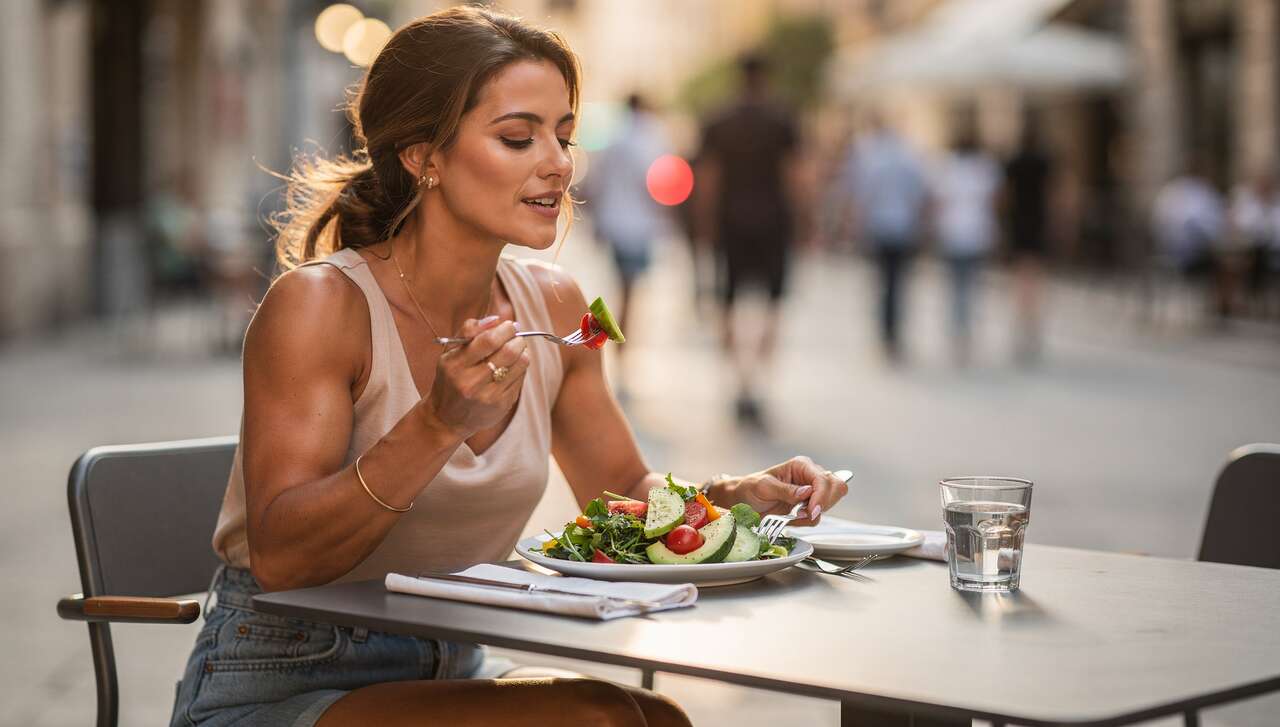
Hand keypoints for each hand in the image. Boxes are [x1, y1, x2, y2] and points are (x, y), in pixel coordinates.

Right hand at [424, 316, 529, 437]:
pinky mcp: (501, 405)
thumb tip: (496, 320)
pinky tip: (513, 366)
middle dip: (517, 339)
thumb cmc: (450, 378)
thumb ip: (469, 331)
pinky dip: (520, 367)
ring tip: (517, 348)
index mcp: (456, 365)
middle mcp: (471, 382)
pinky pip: (520, 378)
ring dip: (523, 351)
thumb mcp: (450, 354)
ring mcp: (488, 396)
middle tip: (516, 336)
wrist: (447, 418)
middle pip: (508, 352)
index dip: (504, 329)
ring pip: (520, 365)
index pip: (488, 341)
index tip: (509, 325)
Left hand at [730, 456, 847, 526]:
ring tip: (794, 515)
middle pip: (837, 488)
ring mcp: (812, 491)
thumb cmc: (750, 488)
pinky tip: (793, 518)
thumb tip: (807, 492)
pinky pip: (819, 515)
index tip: (811, 511)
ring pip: (831, 503)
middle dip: (823, 504)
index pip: (823, 479)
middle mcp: (810, 476)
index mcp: (801, 466)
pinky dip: (808, 521)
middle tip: (804, 514)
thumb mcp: (764, 487)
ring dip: (814, 514)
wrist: (743, 501)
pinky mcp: (809, 506)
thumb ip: (786, 490)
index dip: (821, 496)